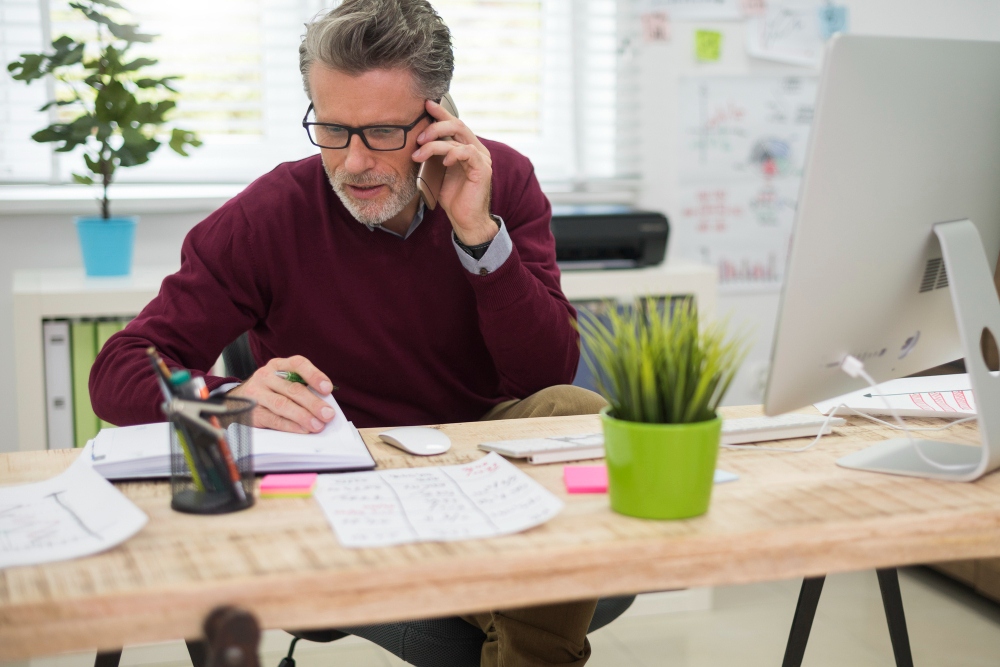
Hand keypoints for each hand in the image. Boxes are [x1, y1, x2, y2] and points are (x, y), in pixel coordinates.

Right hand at [228, 356, 335, 432]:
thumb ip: (302, 387)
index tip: (328, 389)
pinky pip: (274, 419)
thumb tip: (325, 404)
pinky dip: (290, 425)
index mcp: (278, 365)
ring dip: (303, 416)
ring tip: (318, 425)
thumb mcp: (283, 381)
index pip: (298, 365)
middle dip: (313, 403)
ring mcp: (257, 394)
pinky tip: (303, 429)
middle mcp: (266, 376)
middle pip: (293, 388)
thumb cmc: (271, 390)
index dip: (314, 375)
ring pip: (283, 404)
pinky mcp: (252, 412)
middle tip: (328, 414)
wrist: (238, 399)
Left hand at [412, 99, 497, 245]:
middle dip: (435, 126)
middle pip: (457, 125)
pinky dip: (452, 153)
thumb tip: (417, 141)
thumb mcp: (438, 171)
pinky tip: (443, 162)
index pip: (454, 123)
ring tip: (419, 154)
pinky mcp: (482, 169)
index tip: (425, 104)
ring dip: (435, 144)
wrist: (466, 220)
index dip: (441, 112)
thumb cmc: (452, 197)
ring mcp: (481, 158)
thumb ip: (434, 155)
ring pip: (458, 138)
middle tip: (418, 137)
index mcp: (466, 147)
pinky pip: (467, 153)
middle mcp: (476, 149)